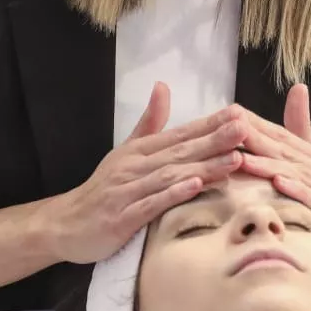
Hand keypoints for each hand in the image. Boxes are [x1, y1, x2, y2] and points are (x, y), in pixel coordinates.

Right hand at [45, 82, 246, 263]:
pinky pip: (151, 204)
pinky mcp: (122, 217)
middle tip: (245, 128)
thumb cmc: (103, 190)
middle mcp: (134, 166)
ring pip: (170, 175)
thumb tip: (163, 86)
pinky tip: (196, 185)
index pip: (180, 134)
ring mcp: (127, 191)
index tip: (239, 114)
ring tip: (233, 159)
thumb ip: (149, 123)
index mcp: (139, 151)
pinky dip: (174, 194)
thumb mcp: (125, 152)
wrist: (65, 224)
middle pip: (180, 151)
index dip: (209, 124)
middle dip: (215, 139)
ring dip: (203, 166)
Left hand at [236, 84, 310, 272]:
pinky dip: (298, 192)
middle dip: (258, 139)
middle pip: (286, 152)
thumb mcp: (310, 173)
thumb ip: (298, 137)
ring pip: (299, 175)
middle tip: (231, 129)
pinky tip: (279, 184)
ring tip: (244, 159)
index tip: (229, 113)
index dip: (256, 124)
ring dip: (271, 165)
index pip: (281, 137)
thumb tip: (295, 90)